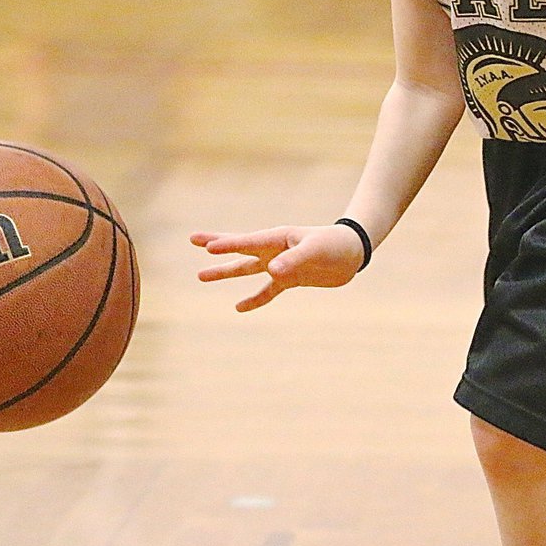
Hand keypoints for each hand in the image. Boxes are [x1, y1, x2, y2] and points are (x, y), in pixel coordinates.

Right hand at [189, 224, 364, 310]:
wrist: (352, 253)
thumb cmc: (334, 244)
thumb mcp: (314, 251)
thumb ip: (293, 260)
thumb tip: (272, 272)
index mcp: (278, 238)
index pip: (247, 241)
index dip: (227, 243)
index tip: (204, 245)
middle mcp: (274, 249)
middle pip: (240, 247)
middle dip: (217, 244)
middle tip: (193, 240)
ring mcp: (280, 264)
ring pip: (247, 269)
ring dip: (226, 272)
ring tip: (201, 276)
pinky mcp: (289, 278)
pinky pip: (267, 291)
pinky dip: (254, 298)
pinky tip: (239, 307)